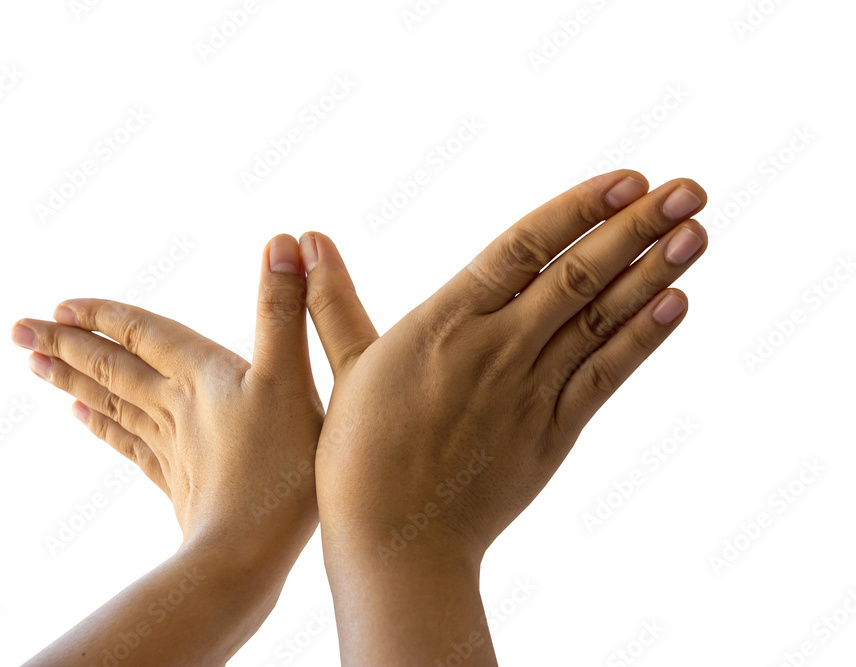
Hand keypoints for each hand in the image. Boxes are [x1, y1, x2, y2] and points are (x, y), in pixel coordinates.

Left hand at [14, 235, 322, 664]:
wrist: (248, 555)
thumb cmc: (278, 468)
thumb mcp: (290, 378)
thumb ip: (283, 312)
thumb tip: (285, 240)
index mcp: (201, 375)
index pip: (142, 334)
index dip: (105, 316)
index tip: (58, 306)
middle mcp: (176, 406)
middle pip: (111, 368)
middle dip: (66, 345)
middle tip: (17, 330)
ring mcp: (172, 447)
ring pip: (111, 404)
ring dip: (74, 381)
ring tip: (35, 365)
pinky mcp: (177, 483)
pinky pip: (128, 445)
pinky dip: (103, 426)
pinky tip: (82, 418)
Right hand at [300, 170, 707, 664]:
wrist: (397, 540)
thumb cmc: (359, 453)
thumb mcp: (347, 366)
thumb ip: (334, 301)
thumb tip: (304, 239)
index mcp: (445, 320)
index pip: (524, 247)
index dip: (579, 210)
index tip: (627, 179)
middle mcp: (496, 346)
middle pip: (578, 274)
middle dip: (638, 227)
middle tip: (690, 187)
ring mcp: (530, 389)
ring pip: (600, 318)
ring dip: (653, 271)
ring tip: (697, 228)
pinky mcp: (552, 432)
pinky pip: (605, 376)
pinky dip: (642, 338)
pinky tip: (676, 301)